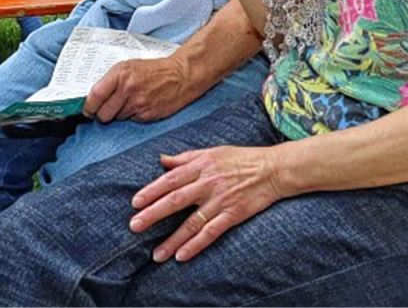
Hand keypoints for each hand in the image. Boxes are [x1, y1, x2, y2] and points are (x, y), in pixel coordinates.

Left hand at [83, 56, 190, 122]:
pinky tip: (141, 105)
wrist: (180, 75)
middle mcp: (127, 88)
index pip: (95, 95)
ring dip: (119, 114)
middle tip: (107, 109)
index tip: (87, 110)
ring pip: (117, 118)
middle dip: (103, 114)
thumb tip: (94, 97)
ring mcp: (138, 103)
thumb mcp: (128, 66)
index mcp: (120, 74)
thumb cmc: (153, 70)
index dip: (88, 106)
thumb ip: (111, 80)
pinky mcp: (148, 115)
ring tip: (130, 102)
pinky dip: (133, 116)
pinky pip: (132, 120)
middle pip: (103, 114)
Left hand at [129, 145, 285, 261]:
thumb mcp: (211, 151)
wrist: (273, 169)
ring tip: (156, 254)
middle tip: (134, 226)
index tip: (135, 202)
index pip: (170, 179)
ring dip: (172, 239)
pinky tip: (182, 255)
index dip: (151, 191)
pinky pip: (211, 232)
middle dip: (153, 214)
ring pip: (191, 222)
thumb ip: (185, 157)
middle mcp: (208, 183)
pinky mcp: (233, 215)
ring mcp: (220, 200)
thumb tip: (162, 159)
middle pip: (175, 200)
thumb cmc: (240, 158)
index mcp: (200, 166)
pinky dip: (196, 245)